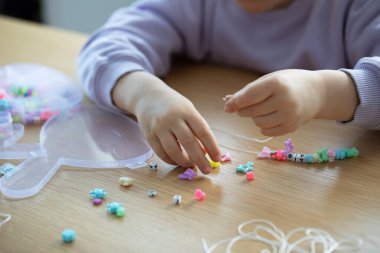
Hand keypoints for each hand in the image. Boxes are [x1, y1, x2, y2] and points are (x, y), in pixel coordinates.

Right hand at [113, 72, 220, 173]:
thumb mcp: (188, 110)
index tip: (217, 159)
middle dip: (200, 159)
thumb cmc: (174, 106)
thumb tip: (206, 152)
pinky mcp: (149, 135)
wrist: (148, 96)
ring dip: (184, 161)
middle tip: (207, 170)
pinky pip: (161, 153)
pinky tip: (178, 162)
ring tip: (191, 165)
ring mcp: (159, 127)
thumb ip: (196, 128)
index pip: (203, 131)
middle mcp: (173, 119)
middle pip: (188, 142)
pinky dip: (171, 160)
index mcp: (187, 111)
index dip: (212, 147)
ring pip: (173, 150)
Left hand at [224, 69, 357, 135]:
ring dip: (255, 117)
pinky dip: (263, 126)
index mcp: (277, 84)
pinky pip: (266, 131)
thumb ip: (248, 92)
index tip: (227, 106)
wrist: (316, 92)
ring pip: (258, 123)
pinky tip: (270, 117)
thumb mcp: (269, 80)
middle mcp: (285, 100)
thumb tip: (227, 103)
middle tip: (246, 106)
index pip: (250, 96)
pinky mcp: (292, 127)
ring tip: (264, 109)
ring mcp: (290, 115)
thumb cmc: (287, 83)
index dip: (236, 102)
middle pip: (252, 111)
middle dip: (244, 109)